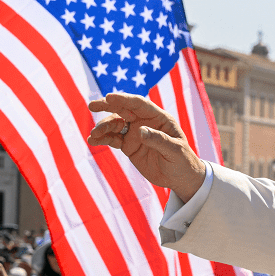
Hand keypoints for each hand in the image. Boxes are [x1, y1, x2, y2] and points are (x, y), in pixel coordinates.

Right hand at [88, 93, 205, 200]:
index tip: (109, 97)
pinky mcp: (129, 146)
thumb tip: (140, 130)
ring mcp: (135, 133)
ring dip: (103, 127)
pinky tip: (93, 141)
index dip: (124, 100)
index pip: (139, 104)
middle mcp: (145, 122)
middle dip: (107, 107)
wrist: (180, 177)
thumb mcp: (174, 151)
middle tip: (91, 105)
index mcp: (159, 118)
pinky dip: (102, 139)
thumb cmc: (183, 161)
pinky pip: (113, 139)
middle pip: (124, 110)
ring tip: (93, 135)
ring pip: (115, 125)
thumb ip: (158, 140)